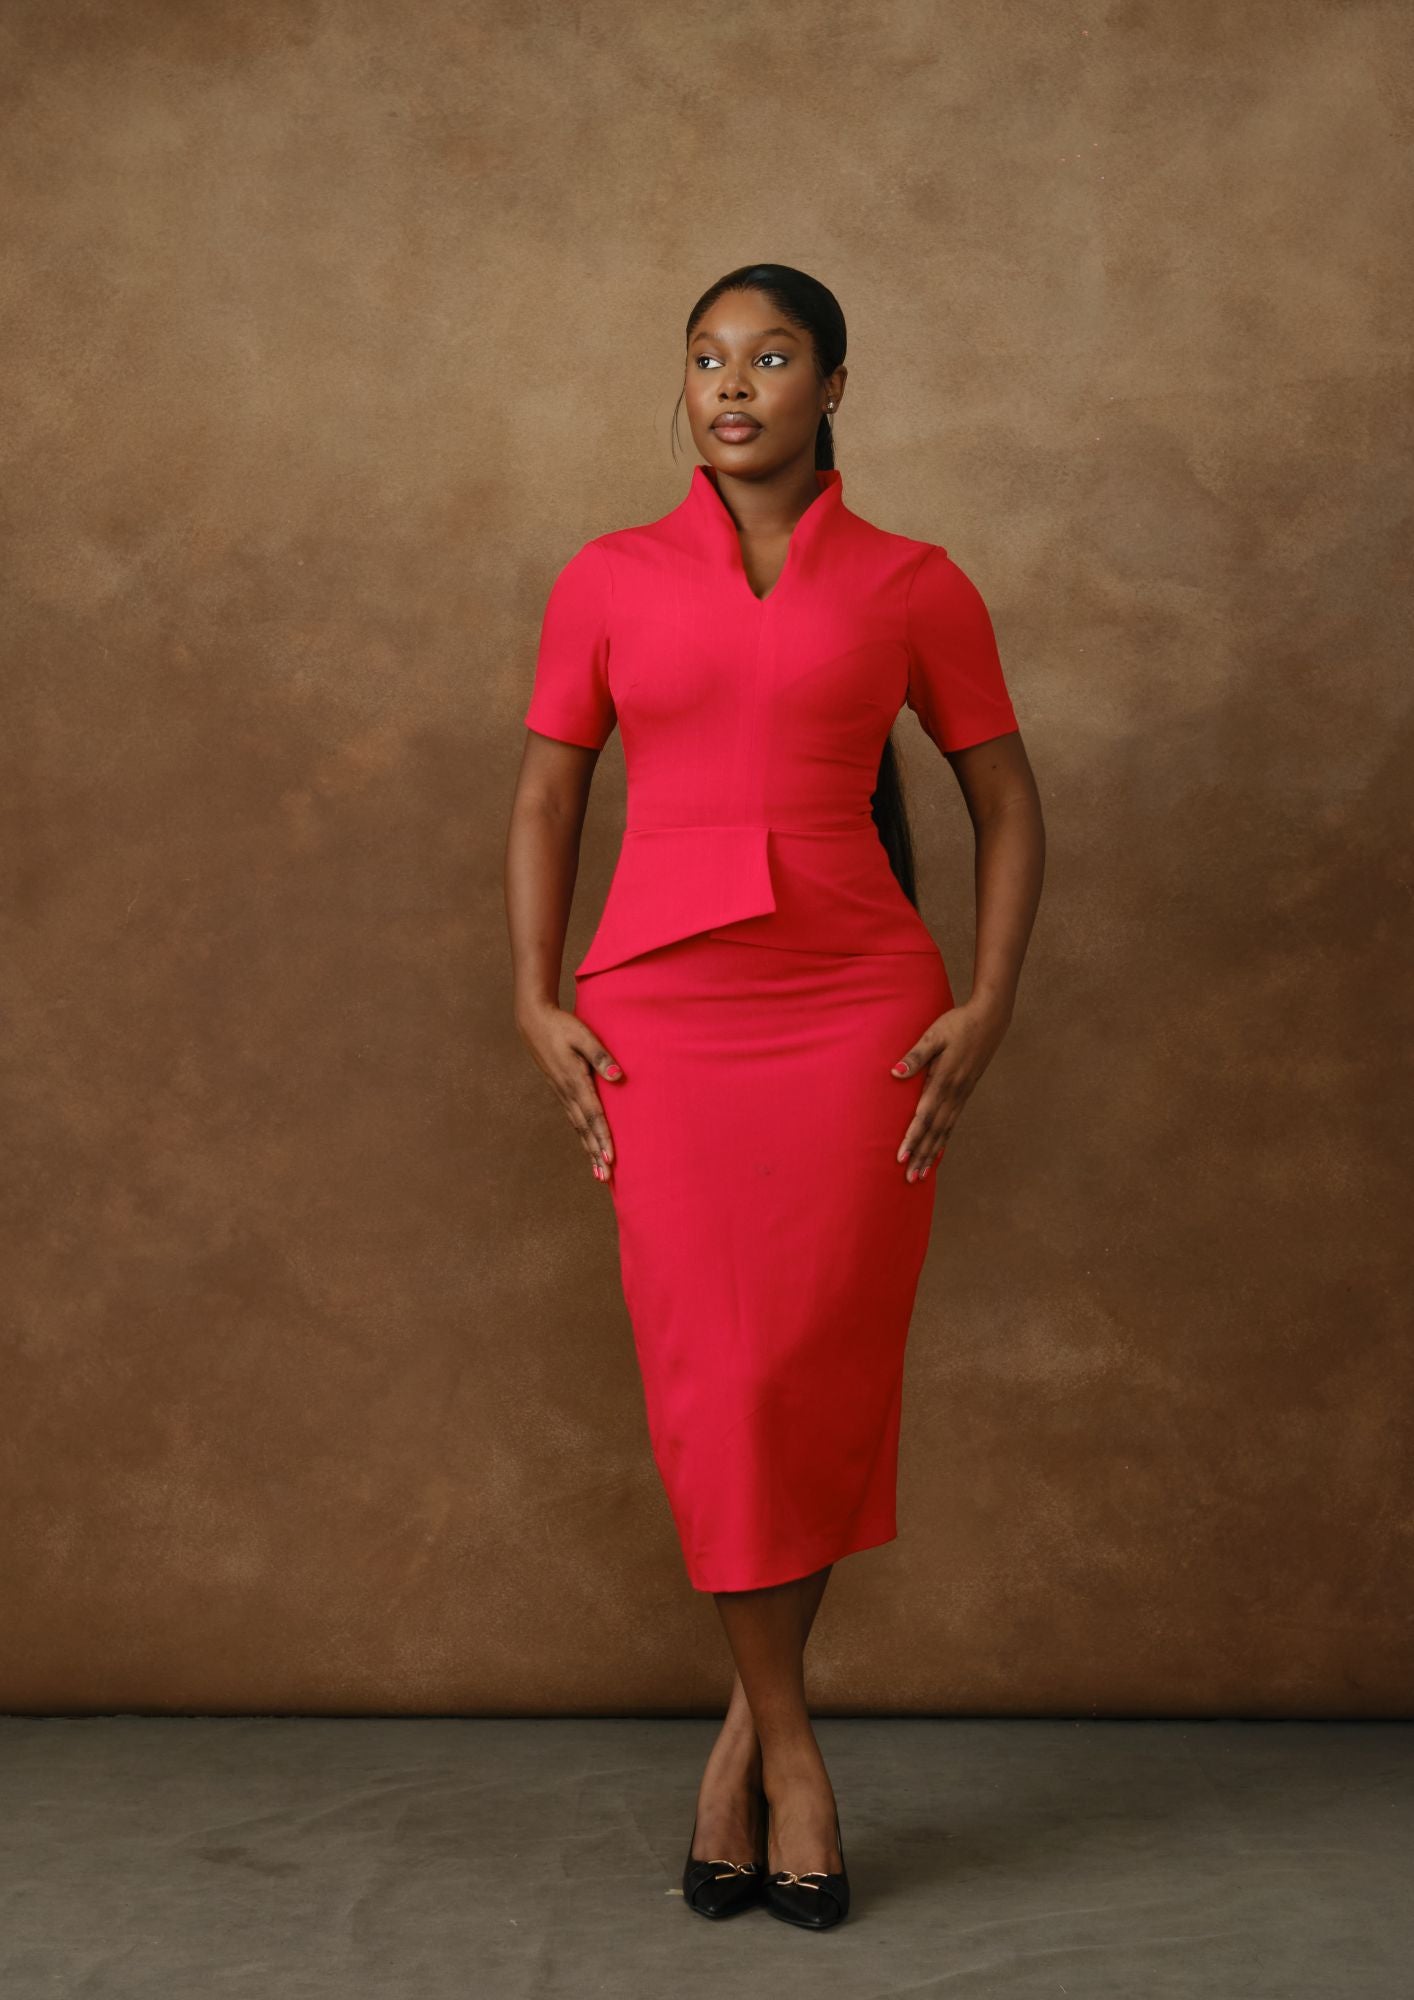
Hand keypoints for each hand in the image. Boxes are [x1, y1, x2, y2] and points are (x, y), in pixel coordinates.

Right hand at [517, 999, 623, 1182]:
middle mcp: (567, 1092)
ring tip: (598, 1172)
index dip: (602, 1138)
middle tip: (606, 1177)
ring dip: (588, 1149)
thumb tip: (618, 1077)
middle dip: (596, 1153)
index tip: (610, 1159)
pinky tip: (587, 1145)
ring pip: (578, 1127)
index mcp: (574, 1080)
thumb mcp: (583, 1036)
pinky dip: (582, 1136)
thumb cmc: (561, 1026)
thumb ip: (600, 1056)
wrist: (533, 1021)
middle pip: (585, 1129)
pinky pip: (573, 1119)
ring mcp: (561, 1093)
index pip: (593, 1115)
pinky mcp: (560, 1090)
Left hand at [889, 998, 1008, 1181]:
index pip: (924, 1116)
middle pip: (935, 1131)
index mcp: (944, 1080)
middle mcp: (954, 1093)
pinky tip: (938, 1151)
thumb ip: (915, 1055)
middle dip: (921, 1156)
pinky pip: (953, 1123)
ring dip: (933, 1153)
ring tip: (922, 1175)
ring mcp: (962, 1094)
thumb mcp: (933, 1035)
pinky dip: (944, 1140)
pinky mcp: (966, 1092)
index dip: (912, 1138)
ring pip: (945, 1131)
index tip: (901, 1157)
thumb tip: (895, 1073)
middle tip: (909, 1179)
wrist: (990, 1019)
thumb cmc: (958, 1024)